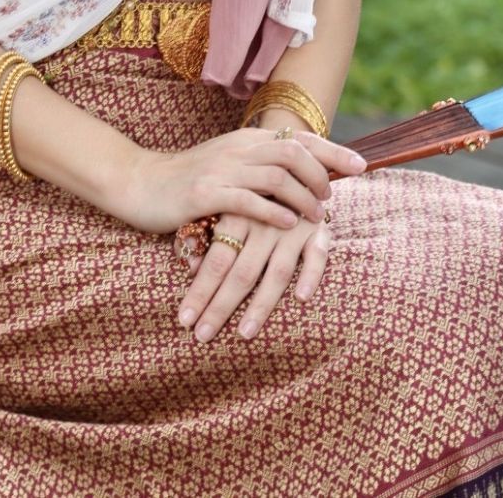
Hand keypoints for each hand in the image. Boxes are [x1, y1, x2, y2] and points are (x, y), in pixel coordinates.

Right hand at [116, 127, 365, 235]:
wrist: (141, 183)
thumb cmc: (189, 179)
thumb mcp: (229, 164)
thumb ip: (261, 165)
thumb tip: (304, 173)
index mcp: (247, 139)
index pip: (299, 138)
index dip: (333, 151)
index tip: (362, 165)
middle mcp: (238, 148)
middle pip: (294, 151)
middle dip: (322, 174)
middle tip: (332, 198)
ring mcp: (222, 169)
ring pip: (276, 175)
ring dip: (303, 195)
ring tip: (316, 215)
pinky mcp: (206, 194)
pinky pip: (248, 200)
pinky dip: (273, 211)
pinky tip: (287, 223)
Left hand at [176, 205, 332, 341]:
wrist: (299, 166)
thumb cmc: (256, 198)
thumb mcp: (231, 209)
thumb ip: (208, 235)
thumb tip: (189, 265)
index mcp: (238, 215)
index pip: (216, 260)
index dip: (200, 290)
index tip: (184, 319)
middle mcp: (264, 223)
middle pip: (241, 272)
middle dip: (220, 306)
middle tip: (202, 335)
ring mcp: (293, 228)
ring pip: (277, 271)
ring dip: (261, 305)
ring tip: (244, 334)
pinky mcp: (318, 231)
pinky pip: (317, 255)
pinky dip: (311, 275)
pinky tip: (301, 298)